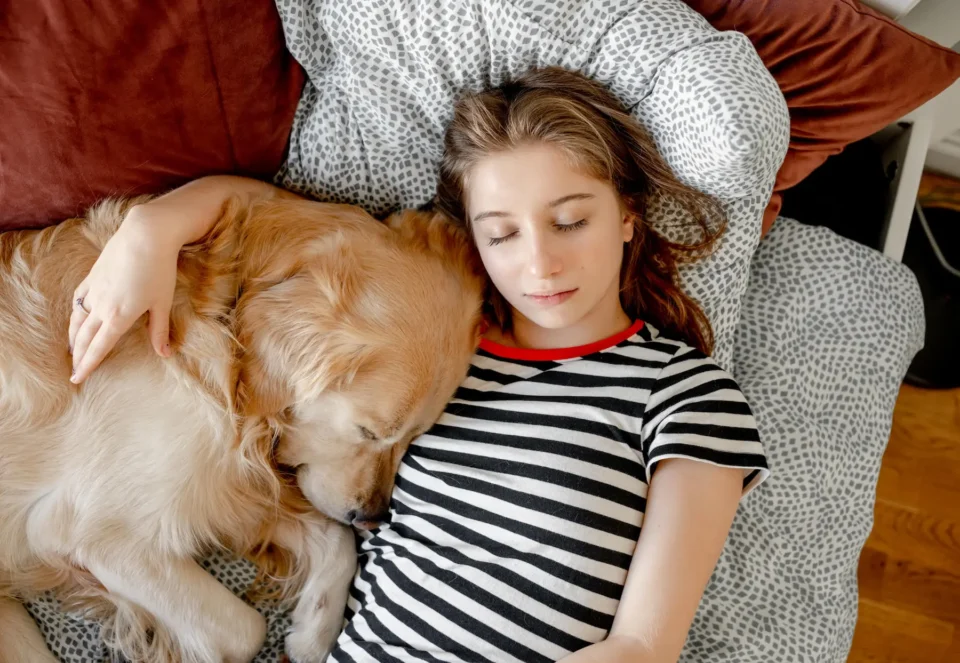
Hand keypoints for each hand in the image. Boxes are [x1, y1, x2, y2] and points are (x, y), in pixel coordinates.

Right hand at [69, 207, 179, 382]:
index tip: (78, 379)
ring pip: (77, 320)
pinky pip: (79, 299)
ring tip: (72, 350)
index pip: (99, 348)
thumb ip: (160, 331)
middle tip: (74, 372)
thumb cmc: (160, 270)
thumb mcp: (163, 303)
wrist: (145, 236)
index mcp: (119, 317)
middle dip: (78, 356)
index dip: (88, 365)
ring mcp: (94, 290)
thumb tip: (165, 354)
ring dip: (73, 337)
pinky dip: (75, 313)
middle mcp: (101, 307)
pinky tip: (75, 317)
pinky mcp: (92, 276)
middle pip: (84, 337)